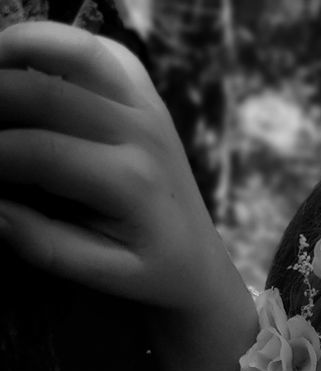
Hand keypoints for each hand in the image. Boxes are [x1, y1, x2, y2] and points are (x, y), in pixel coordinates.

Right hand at [0, 21, 233, 310]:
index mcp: (130, 183)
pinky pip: (102, 50)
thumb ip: (44, 245)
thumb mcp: (102, 274)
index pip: (40, 152)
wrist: (199, 261)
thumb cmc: (147, 271)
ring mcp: (147, 107)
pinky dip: (59, 43)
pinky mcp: (147, 94)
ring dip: (19, 47)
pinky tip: (22, 63)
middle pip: (47, 94)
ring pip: (76, 52)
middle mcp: (141, 134)